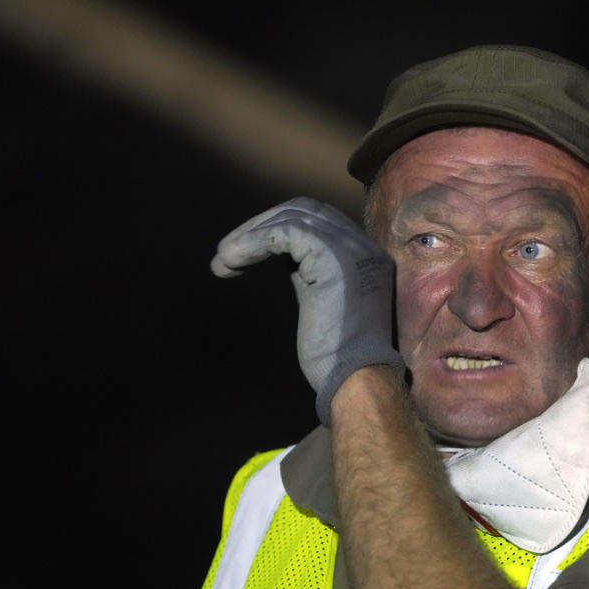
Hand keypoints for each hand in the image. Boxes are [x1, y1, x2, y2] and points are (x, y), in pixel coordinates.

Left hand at [211, 197, 403, 425]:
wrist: (357, 378)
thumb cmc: (338, 356)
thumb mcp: (323, 303)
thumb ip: (309, 275)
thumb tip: (282, 260)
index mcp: (366, 255)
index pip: (319, 221)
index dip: (278, 227)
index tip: (248, 252)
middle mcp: (363, 245)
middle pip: (306, 210)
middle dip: (262, 224)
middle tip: (229, 252)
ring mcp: (351, 248)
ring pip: (292, 217)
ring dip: (250, 235)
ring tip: (223, 260)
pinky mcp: (332, 256)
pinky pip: (283, 232)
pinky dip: (252, 243)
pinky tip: (231, 262)